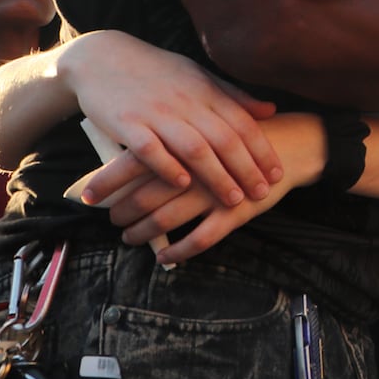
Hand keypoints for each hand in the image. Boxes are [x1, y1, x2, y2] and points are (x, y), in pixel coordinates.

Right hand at [61, 31, 282, 207]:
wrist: (102, 57)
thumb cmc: (156, 71)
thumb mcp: (198, 76)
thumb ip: (233, 96)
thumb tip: (271, 110)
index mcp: (205, 91)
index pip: (242, 123)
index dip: (262, 150)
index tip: (277, 173)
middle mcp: (186, 102)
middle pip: (223, 139)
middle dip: (247, 169)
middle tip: (263, 193)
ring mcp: (157, 113)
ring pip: (194, 148)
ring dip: (216, 176)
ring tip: (233, 199)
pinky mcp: (127, 123)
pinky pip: (151, 149)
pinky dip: (168, 167)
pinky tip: (183, 185)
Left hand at [89, 113, 322, 265]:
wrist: (292, 143)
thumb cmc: (241, 133)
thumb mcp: (207, 122)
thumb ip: (172, 133)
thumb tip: (128, 146)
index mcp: (185, 141)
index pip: (134, 161)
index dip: (106, 181)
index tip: (86, 196)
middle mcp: (196, 168)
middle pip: (144, 195)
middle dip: (121, 212)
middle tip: (112, 219)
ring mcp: (216, 191)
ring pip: (167, 219)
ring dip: (143, 233)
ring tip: (130, 238)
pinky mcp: (236, 212)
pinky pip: (201, 238)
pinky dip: (178, 251)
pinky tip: (165, 256)